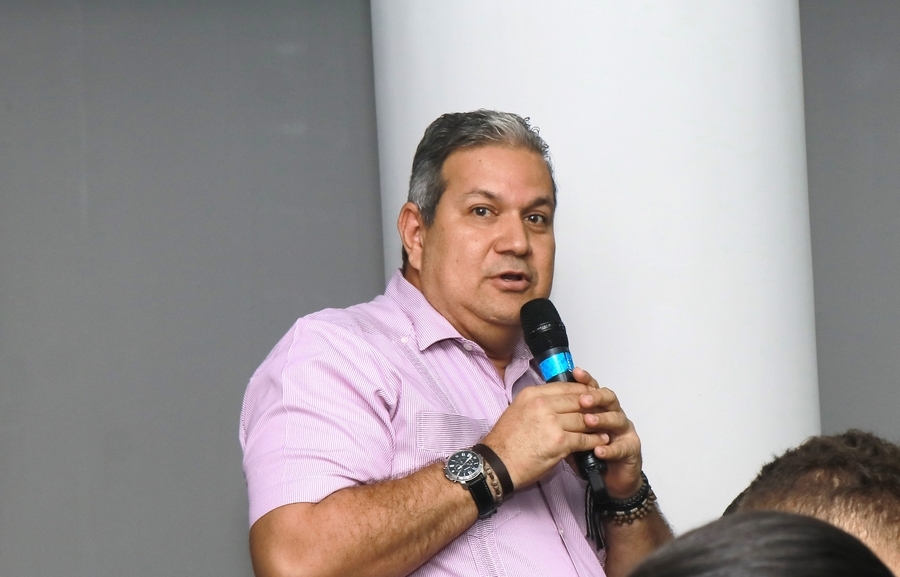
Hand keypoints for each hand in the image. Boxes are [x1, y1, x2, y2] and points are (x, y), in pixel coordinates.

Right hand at [478, 369, 629, 490]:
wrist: (497, 464)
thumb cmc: (505, 442)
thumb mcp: (517, 411)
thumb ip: (538, 404)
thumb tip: (557, 402)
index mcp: (532, 394)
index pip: (566, 387)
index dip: (583, 391)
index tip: (593, 396)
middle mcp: (542, 404)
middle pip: (578, 401)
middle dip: (593, 407)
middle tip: (604, 411)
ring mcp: (552, 423)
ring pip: (583, 419)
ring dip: (597, 424)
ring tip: (606, 426)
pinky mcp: (559, 442)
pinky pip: (584, 439)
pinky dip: (595, 440)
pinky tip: (601, 441)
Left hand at [571, 367, 643, 498]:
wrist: (611, 477)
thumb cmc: (590, 453)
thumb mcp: (572, 435)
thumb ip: (563, 422)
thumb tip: (544, 409)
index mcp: (600, 407)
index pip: (593, 388)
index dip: (585, 380)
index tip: (575, 372)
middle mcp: (614, 414)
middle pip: (608, 398)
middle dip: (595, 397)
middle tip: (583, 400)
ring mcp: (624, 430)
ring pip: (617, 418)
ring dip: (602, 419)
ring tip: (589, 422)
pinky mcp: (631, 448)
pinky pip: (622, 447)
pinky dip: (610, 449)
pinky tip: (599, 450)